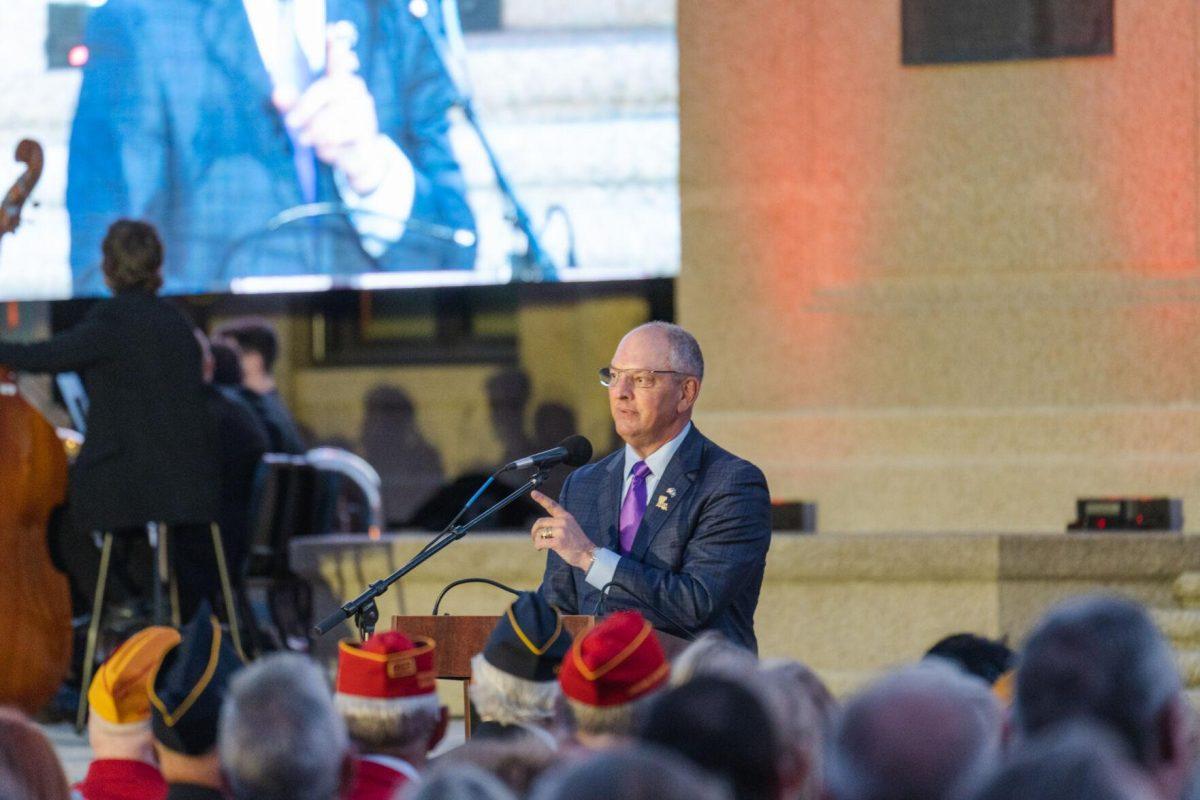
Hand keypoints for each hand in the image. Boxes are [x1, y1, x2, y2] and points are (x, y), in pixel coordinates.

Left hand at [272, 28, 386, 194]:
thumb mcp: (304, 118)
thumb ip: (289, 104)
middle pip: (328, 88)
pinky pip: (343, 131)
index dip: (334, 45)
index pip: (336, 57)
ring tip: (307, 139)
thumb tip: (277, 93)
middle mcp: (353, 88)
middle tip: (290, 123)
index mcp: (337, 80)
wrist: (355, 161)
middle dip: (306, 107)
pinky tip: (326, 147)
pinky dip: (329, 142)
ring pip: (334, 114)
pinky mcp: (368, 127)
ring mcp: (363, 107)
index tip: (330, 31)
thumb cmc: (327, 133)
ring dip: (315, 129)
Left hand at [529, 490, 594, 570]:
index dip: (541, 498)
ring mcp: (561, 531)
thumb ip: (558, 524)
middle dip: (534, 531)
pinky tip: (540, 549)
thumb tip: (541, 528)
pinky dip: (538, 546)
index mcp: (566, 517)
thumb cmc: (577, 544)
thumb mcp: (570, 528)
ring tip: (540, 546)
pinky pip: (540, 542)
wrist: (587, 554)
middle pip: (540, 522)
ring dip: (536, 540)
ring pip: (539, 533)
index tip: (533, 493)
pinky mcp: (558, 541)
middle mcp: (563, 521)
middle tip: (534, 538)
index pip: (552, 505)